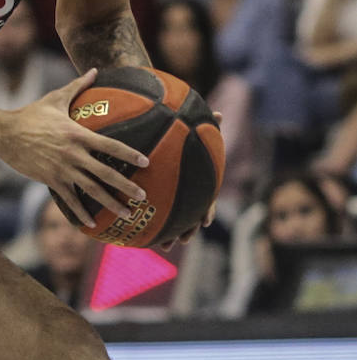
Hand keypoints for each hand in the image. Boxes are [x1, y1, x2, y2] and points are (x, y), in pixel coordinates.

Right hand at [0, 69, 148, 227]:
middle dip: (126, 186)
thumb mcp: (55, 98)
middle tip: (143, 196)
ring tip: (127, 214)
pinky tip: (92, 224)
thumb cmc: (31, 114)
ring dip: (110, 203)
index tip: (146, 162)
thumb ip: (78, 86)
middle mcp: (73, 154)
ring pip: (91, 190)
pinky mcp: (50, 180)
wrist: (4, 133)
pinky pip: (69, 200)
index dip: (129, 154)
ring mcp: (62, 169)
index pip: (110, 145)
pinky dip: (81, 213)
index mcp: (78, 134)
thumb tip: (95, 70)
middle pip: (105, 173)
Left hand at [159, 109, 223, 249]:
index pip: (205, 200)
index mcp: (196, 180)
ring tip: (162, 247)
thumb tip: (218, 112)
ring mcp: (176, 198)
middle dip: (186, 228)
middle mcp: (188, 192)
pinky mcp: (159, 199)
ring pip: (174, 221)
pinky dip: (151, 226)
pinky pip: (157, 217)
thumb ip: (205, 126)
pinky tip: (140, 238)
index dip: (205, 212)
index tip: (204, 222)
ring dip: (170, 234)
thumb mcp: (193, 133)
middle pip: (189, 216)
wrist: (167, 144)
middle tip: (182, 240)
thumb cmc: (183, 138)